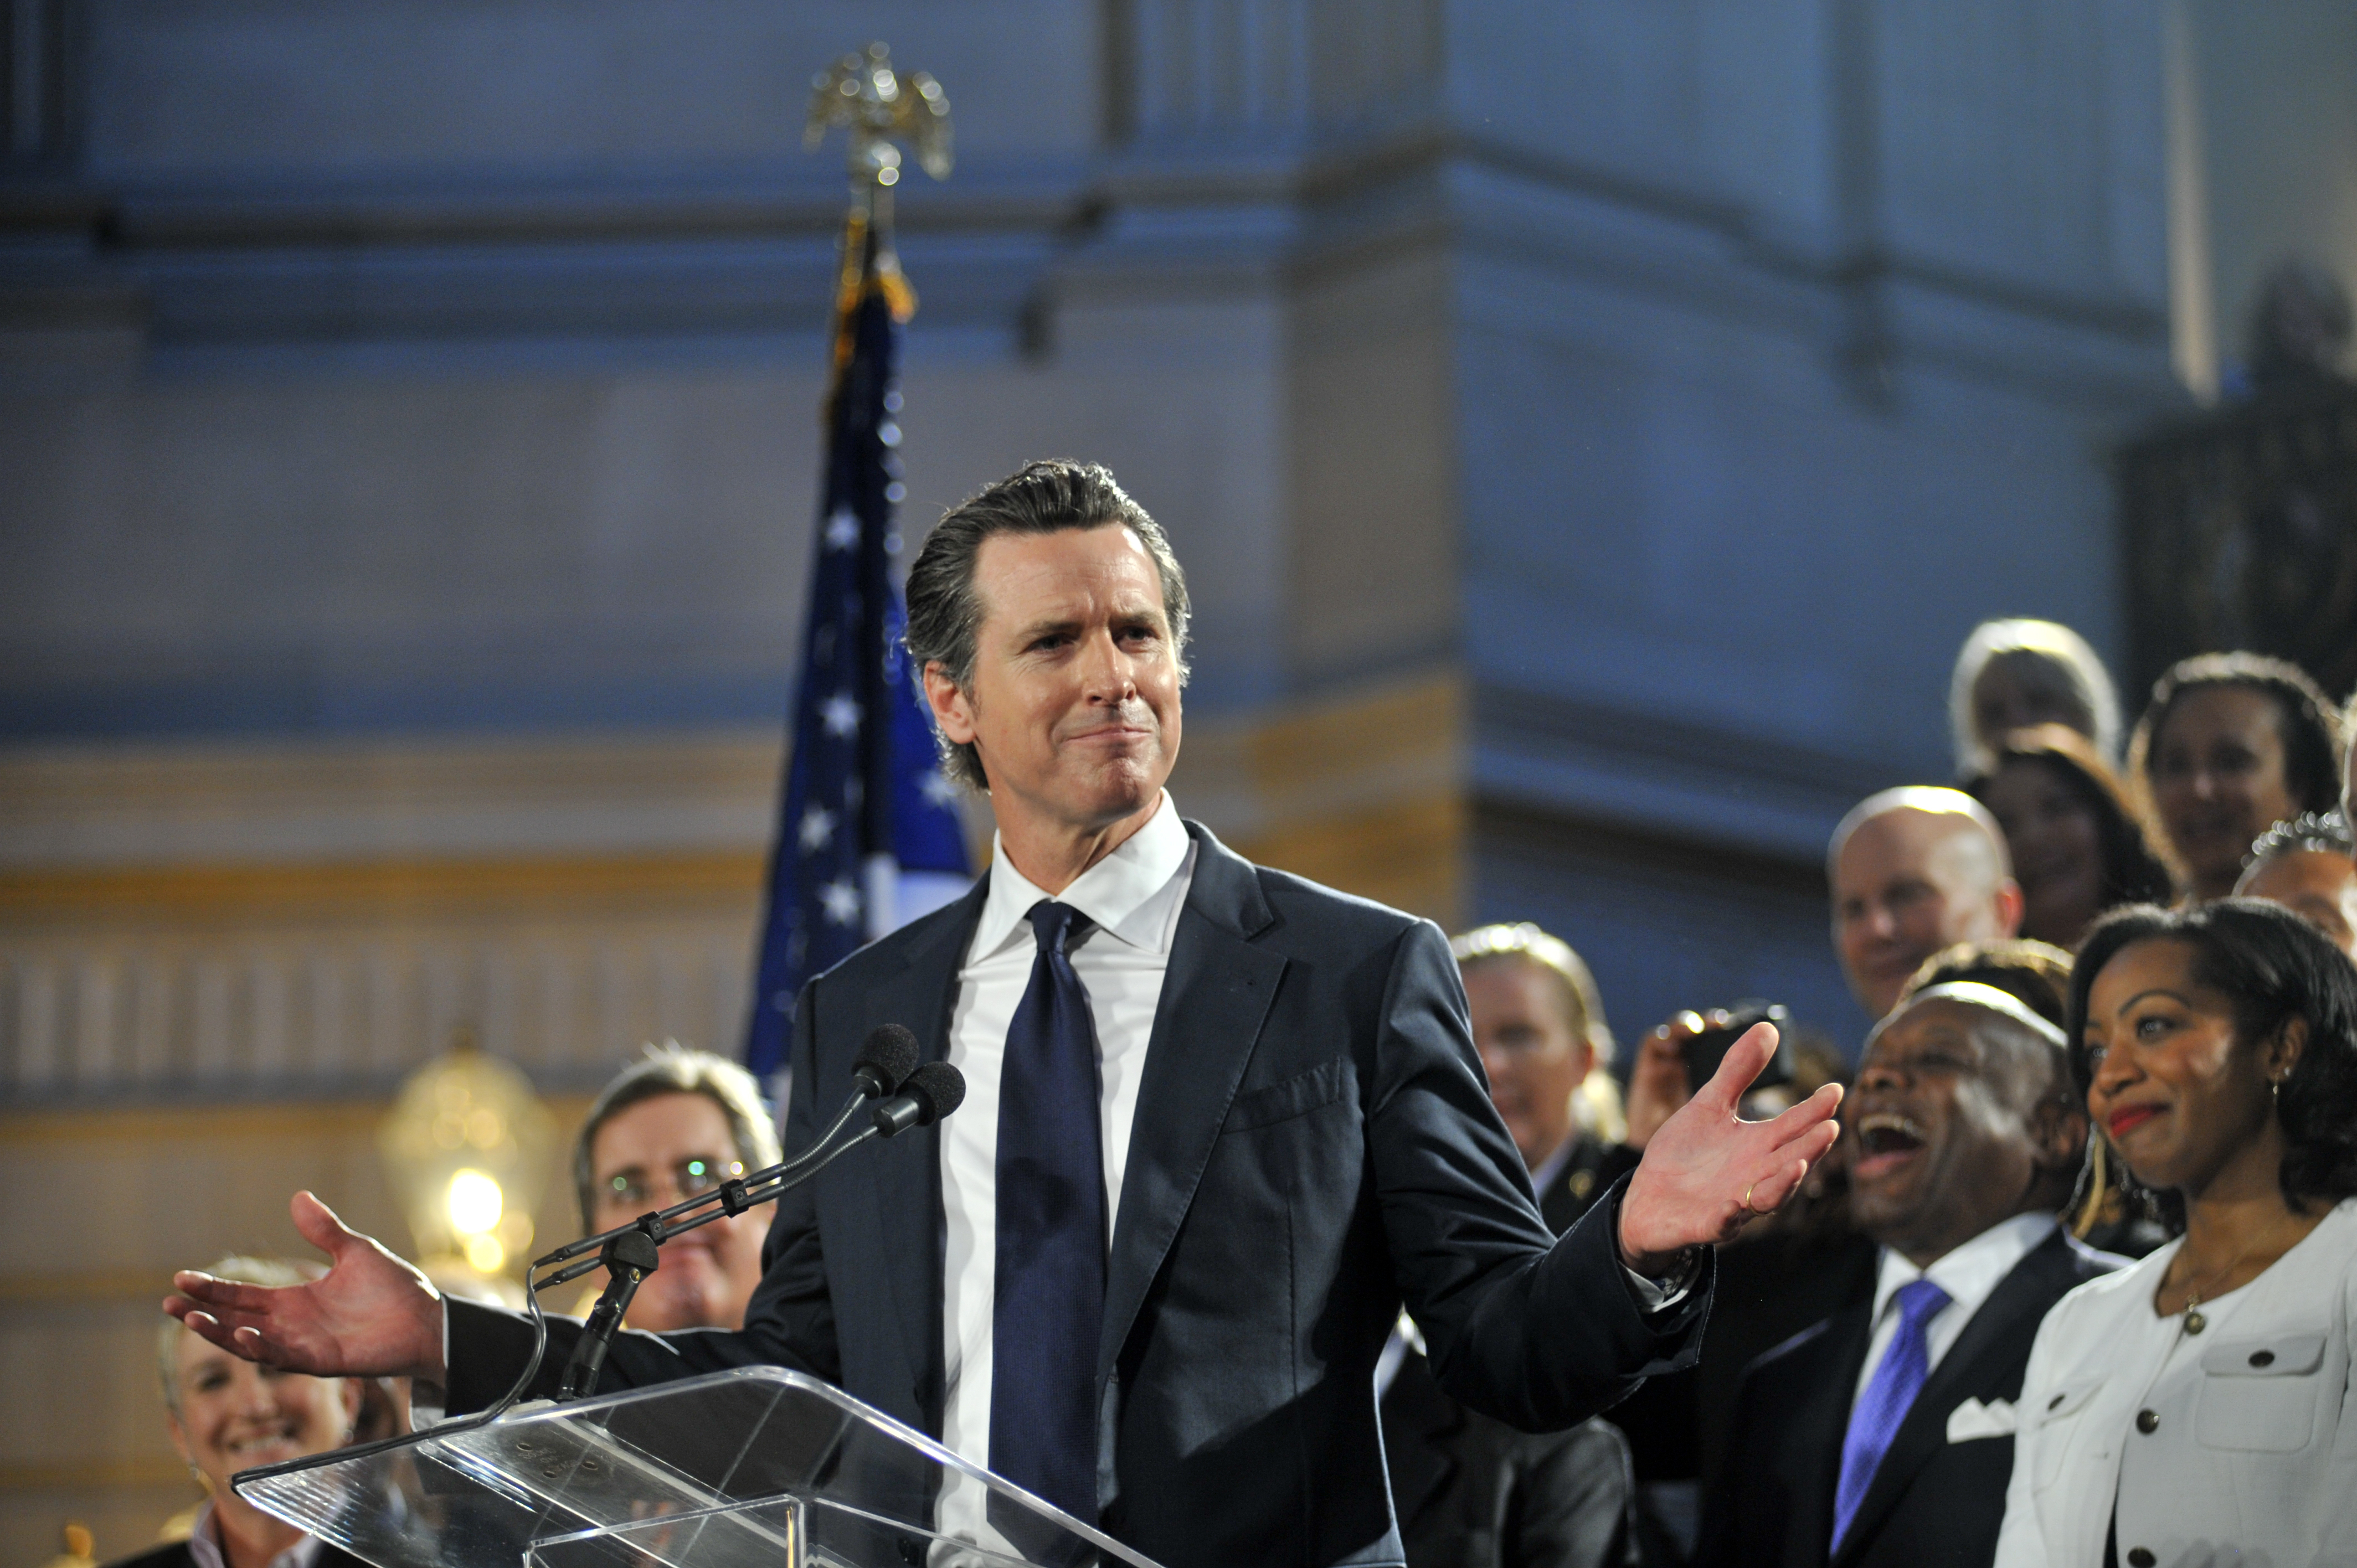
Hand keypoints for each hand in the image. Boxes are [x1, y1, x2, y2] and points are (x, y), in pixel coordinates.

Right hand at [166, 1191, 447, 1383]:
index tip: (181, 1278)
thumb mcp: (355, 1251)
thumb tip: (298, 1196)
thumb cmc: (394, 1288)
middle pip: (236, 1320)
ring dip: (221, 1333)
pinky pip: (284, 1358)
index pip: (243, 1296)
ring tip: (191, 1319)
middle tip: (169, 1303)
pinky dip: (262, 1348)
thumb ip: (324, 1230)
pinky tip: (243, 1335)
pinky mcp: (323, 1361)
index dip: (212, 1289)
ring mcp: (305, 1345)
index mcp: (295, 1301)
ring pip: (251, 1343)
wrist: (428, 1317)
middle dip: (202, 1313)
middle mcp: (292, 1326)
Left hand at [1618, 1024, 1841, 1275]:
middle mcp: (1754, 1176)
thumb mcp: (1709, 1105)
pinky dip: (1729, 1216)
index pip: (1792, 1126)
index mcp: (1757, 1147)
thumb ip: (1738, 1072)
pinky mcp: (1707, 1226)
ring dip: (1783, 1183)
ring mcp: (1734, 1204)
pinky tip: (1733, 1205)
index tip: (1835, 1088)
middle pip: (1788, 1161)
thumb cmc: (1686, 1155)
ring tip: (1799, 1164)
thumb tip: (1768, 1027)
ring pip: (1767, 1197)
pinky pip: (1721, 1223)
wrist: (1647, 1200)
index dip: (1814, 1109)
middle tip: (1831, 1127)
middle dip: (1810, 1147)